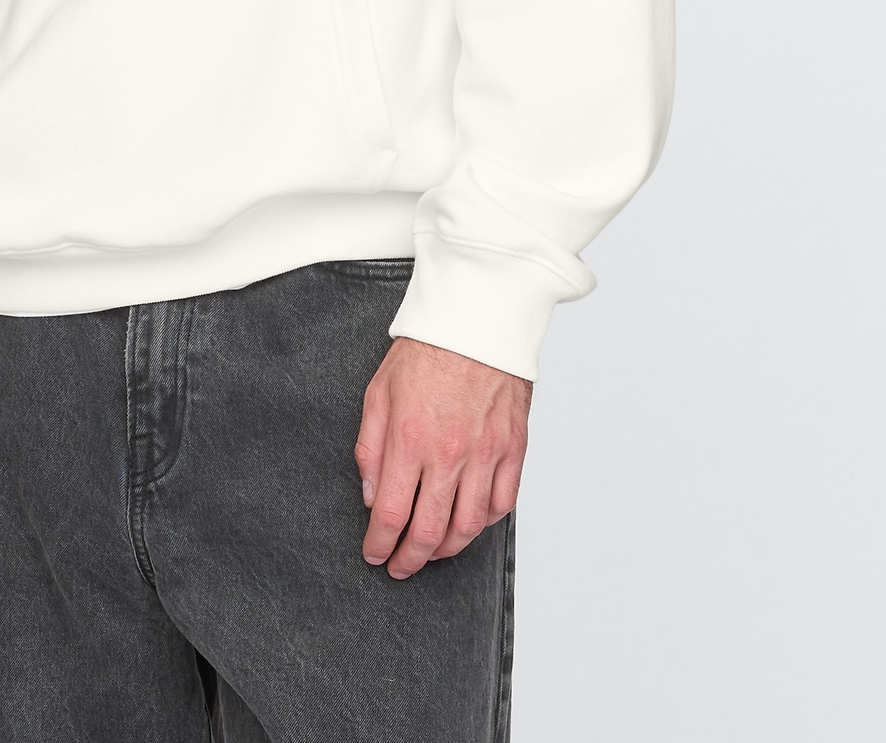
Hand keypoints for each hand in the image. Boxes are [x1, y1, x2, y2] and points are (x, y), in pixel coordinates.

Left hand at [355, 339, 531, 577]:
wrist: (477, 318)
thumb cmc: (426, 350)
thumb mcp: (379, 392)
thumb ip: (371, 448)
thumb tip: (371, 495)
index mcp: (410, 439)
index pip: (391, 514)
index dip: (379, 544)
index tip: (374, 554)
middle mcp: (450, 454)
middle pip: (429, 532)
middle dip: (410, 559)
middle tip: (400, 567)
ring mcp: (486, 454)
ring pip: (469, 527)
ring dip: (446, 549)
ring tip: (431, 552)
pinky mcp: (513, 449)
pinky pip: (502, 504)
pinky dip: (485, 523)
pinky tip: (469, 523)